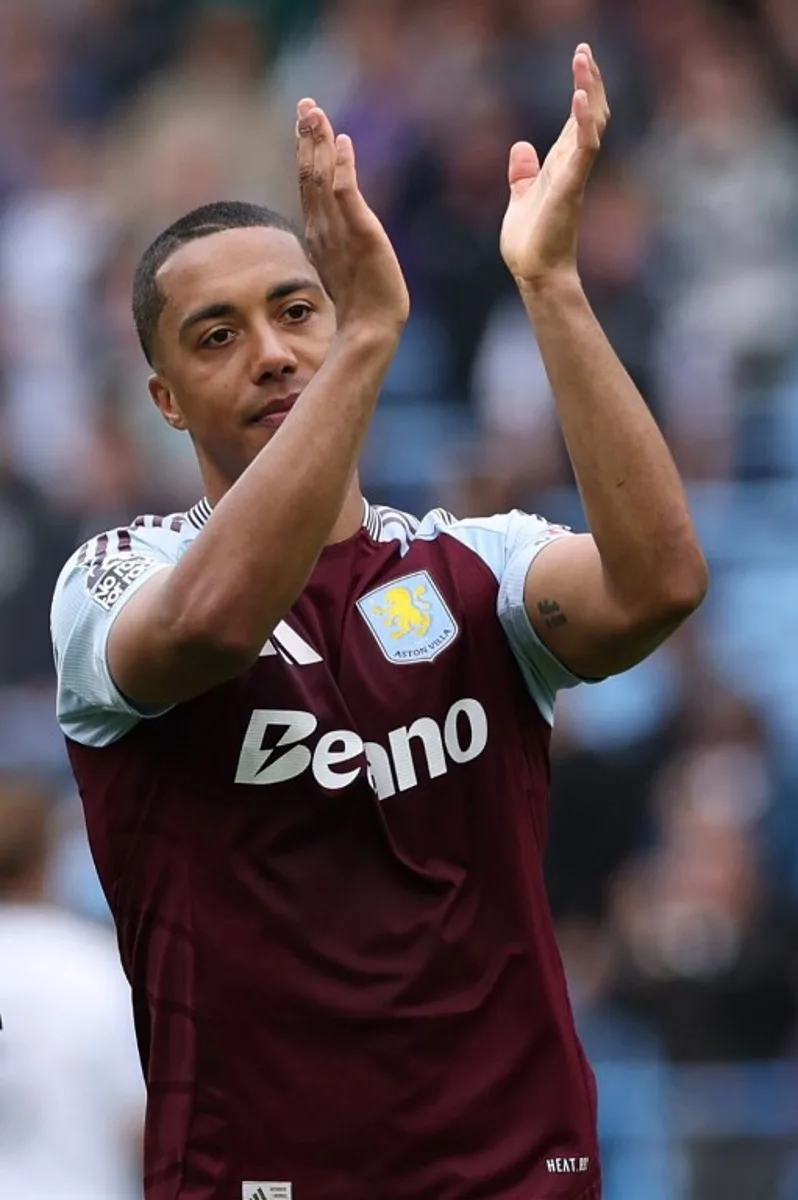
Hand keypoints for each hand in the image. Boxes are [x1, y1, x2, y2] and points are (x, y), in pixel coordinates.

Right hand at [296, 99, 409, 335]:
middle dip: (308, 138)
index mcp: (319, 233)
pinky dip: (344, 167)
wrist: (369, 329)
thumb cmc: (361, 304)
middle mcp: (323, 228)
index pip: (310, 185)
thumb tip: (328, 235)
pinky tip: (344, 142)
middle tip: (306, 104)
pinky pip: (347, 195)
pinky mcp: (361, 235)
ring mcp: (339, 231)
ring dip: (320, 143)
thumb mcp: (344, 266)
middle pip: (311, 175)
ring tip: (316, 113)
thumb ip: (336, 244)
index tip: (305, 123)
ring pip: (323, 178)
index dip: (307, 152)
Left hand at [500, 44, 609, 287]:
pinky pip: (584, 150)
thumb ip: (523, 172)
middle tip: (584, 50)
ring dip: (589, 91)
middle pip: (590, 115)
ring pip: (591, 125)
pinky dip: (584, 122)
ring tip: (584, 60)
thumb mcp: (521, 197)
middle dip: (589, 81)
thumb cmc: (530, 243)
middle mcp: (572, 166)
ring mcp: (574, 175)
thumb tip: (521, 146)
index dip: (581, 90)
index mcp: (561, 166)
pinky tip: (580, 98)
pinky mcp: (570, 187)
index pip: (577, 120)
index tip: (581, 59)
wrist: (534, 273)